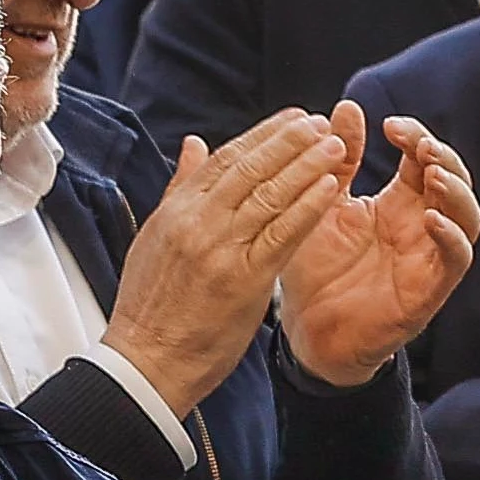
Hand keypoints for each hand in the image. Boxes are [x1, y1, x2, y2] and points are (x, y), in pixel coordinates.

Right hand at [107, 109, 343, 412]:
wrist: (146, 362)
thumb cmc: (151, 307)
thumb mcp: (155, 236)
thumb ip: (180, 188)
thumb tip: (194, 145)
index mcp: (178, 210)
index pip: (226, 158)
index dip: (263, 134)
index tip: (293, 118)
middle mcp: (198, 221)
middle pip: (251, 167)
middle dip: (290, 140)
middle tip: (321, 122)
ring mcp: (221, 249)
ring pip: (270, 194)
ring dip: (307, 165)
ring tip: (334, 145)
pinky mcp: (244, 279)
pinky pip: (282, 234)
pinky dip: (307, 207)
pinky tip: (330, 187)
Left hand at [278, 108, 479, 385]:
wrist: (306, 330)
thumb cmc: (316, 270)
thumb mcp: (322, 204)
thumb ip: (340, 161)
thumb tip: (348, 107)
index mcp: (397, 203)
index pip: (424, 159)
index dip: (417, 137)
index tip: (390, 125)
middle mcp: (420, 228)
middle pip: (455, 181)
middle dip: (444, 157)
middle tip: (420, 145)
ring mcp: (428, 258)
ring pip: (468, 218)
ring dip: (457, 192)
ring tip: (434, 174)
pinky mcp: (429, 291)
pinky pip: (456, 261)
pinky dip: (451, 237)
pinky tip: (432, 218)